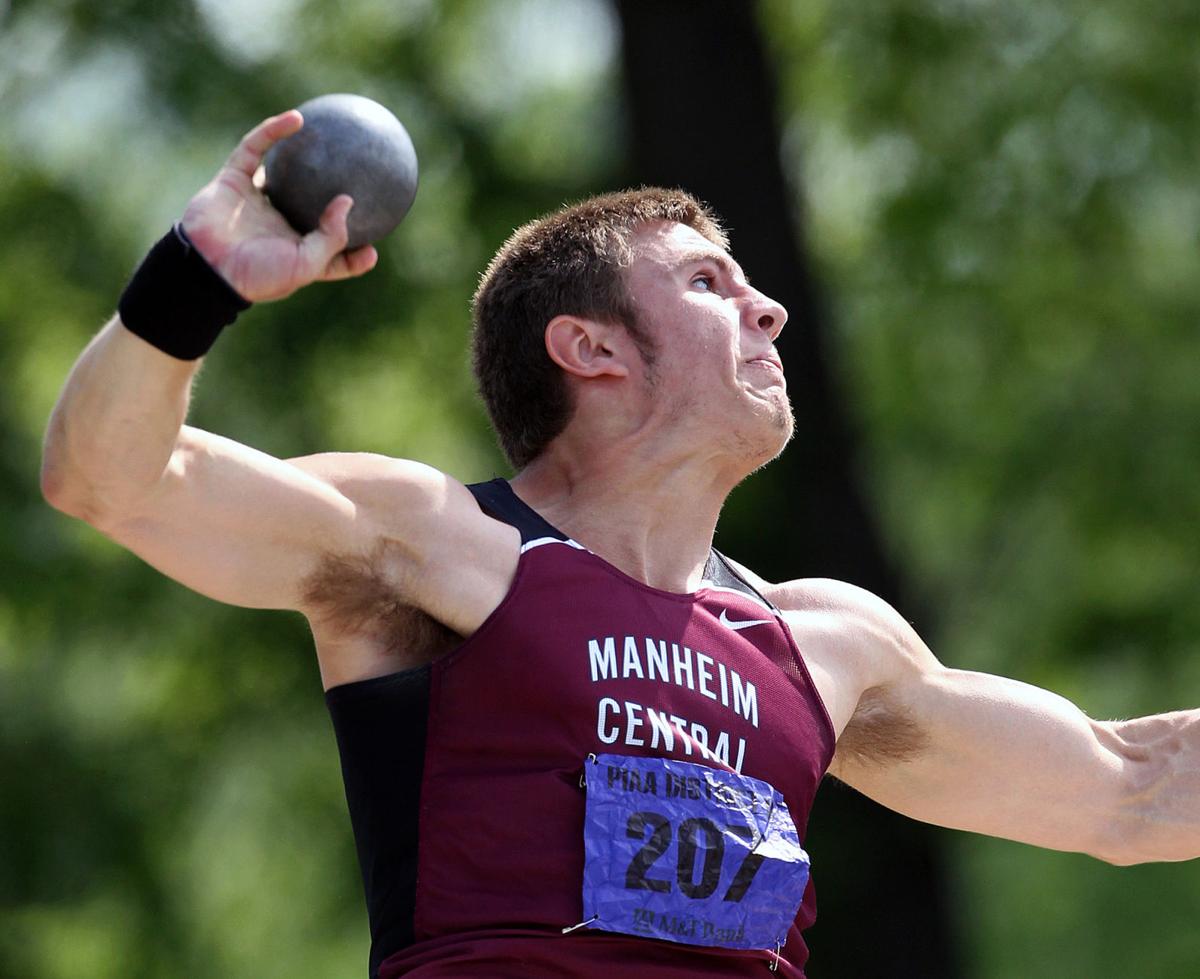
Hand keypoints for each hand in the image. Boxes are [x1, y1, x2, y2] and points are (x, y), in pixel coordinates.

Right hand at [180, 111, 378, 301]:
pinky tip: (297, 119)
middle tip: (360, 180)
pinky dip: (273, 132)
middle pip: (308, 208)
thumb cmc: (260, 273)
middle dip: (329, 198)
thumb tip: (348, 200)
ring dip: (303, 154)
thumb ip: (332, 237)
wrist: (207, 266)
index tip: (374, 249)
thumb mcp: (307, 264)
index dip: (352, 255)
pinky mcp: (233, 180)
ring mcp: (255, 201)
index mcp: (296, 252)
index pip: (329, 255)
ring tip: (332, 138)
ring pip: (283, 173)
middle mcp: (277, 226)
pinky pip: (255, 149)